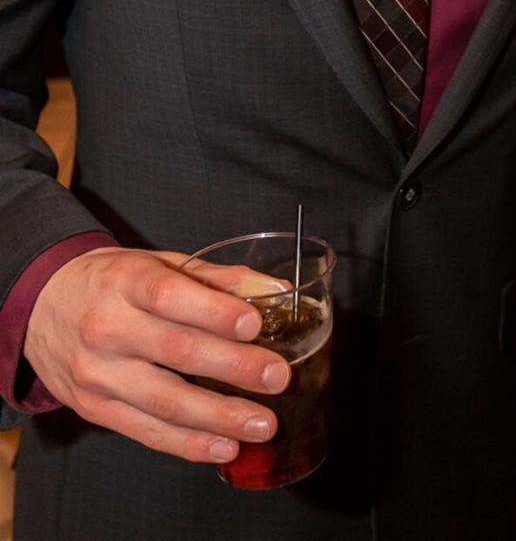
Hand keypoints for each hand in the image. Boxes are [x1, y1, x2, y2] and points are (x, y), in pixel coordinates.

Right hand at [24, 246, 290, 463]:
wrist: (43, 304)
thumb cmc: (113, 281)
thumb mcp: (157, 264)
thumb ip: (216, 278)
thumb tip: (275, 290)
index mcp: (126, 282)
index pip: (169, 296)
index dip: (213, 312)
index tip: (254, 324)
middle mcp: (108, 328)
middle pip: (175, 352)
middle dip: (233, 368)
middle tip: (277, 377)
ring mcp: (99, 374)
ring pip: (164, 402)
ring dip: (219, 417)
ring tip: (262, 423)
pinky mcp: (95, 409)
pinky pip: (147, 432)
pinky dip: (189, 444)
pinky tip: (225, 447)